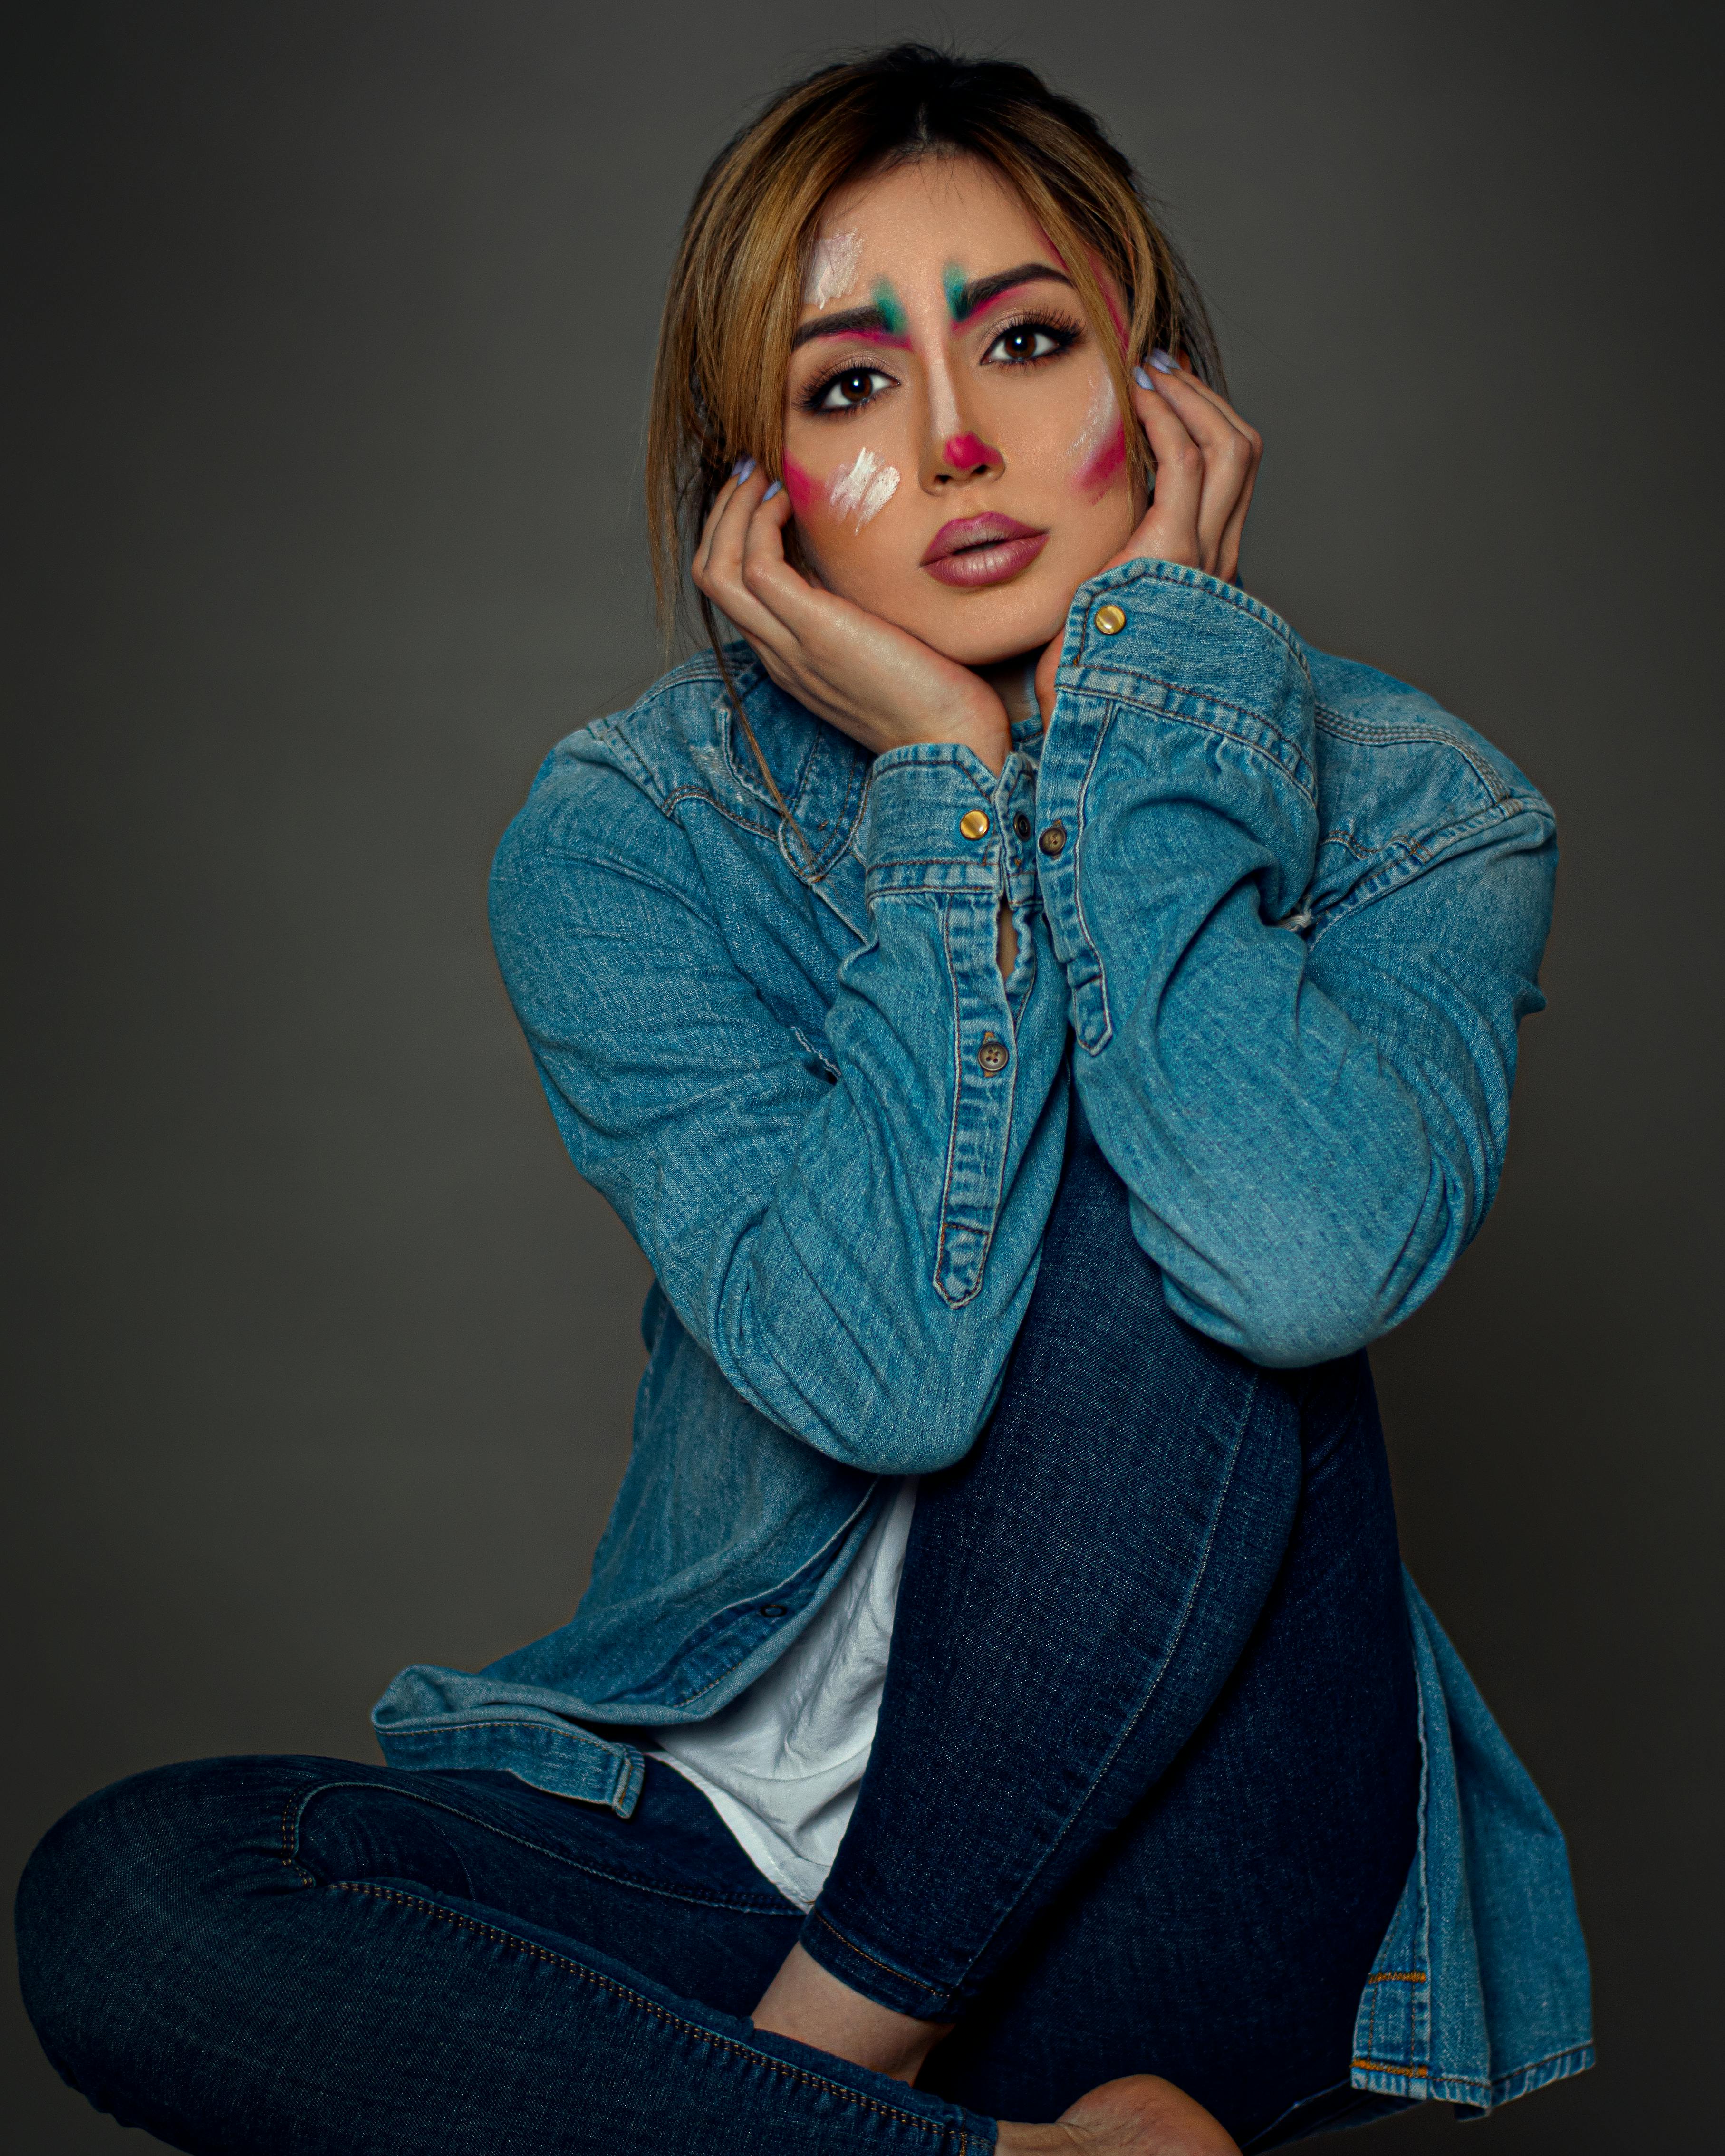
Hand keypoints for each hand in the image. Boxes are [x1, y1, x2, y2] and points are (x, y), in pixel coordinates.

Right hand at [693, 464, 1013, 772]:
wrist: (952, 743)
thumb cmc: (934, 694)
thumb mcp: (881, 640)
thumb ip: (854, 607)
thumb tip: (850, 556)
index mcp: (789, 656)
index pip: (730, 589)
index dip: (734, 533)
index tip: (764, 492)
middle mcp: (778, 653)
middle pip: (710, 574)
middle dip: (723, 513)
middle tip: (753, 470)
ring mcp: (790, 647)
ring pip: (717, 569)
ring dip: (734, 510)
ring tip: (765, 474)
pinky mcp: (815, 634)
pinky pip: (757, 567)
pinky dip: (763, 523)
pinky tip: (792, 500)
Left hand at [1035, 359, 1262, 720]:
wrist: (1089, 724)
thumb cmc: (1084, 681)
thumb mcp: (1101, 613)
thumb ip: (1110, 575)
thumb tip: (1083, 544)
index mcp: (1204, 576)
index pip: (1228, 482)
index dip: (1203, 428)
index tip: (1161, 397)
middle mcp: (1217, 563)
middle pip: (1243, 455)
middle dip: (1204, 401)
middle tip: (1158, 371)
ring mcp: (1204, 557)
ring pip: (1231, 448)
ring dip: (1190, 398)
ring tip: (1149, 371)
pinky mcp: (1176, 553)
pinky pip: (1189, 463)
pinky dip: (1167, 418)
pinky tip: (1138, 398)